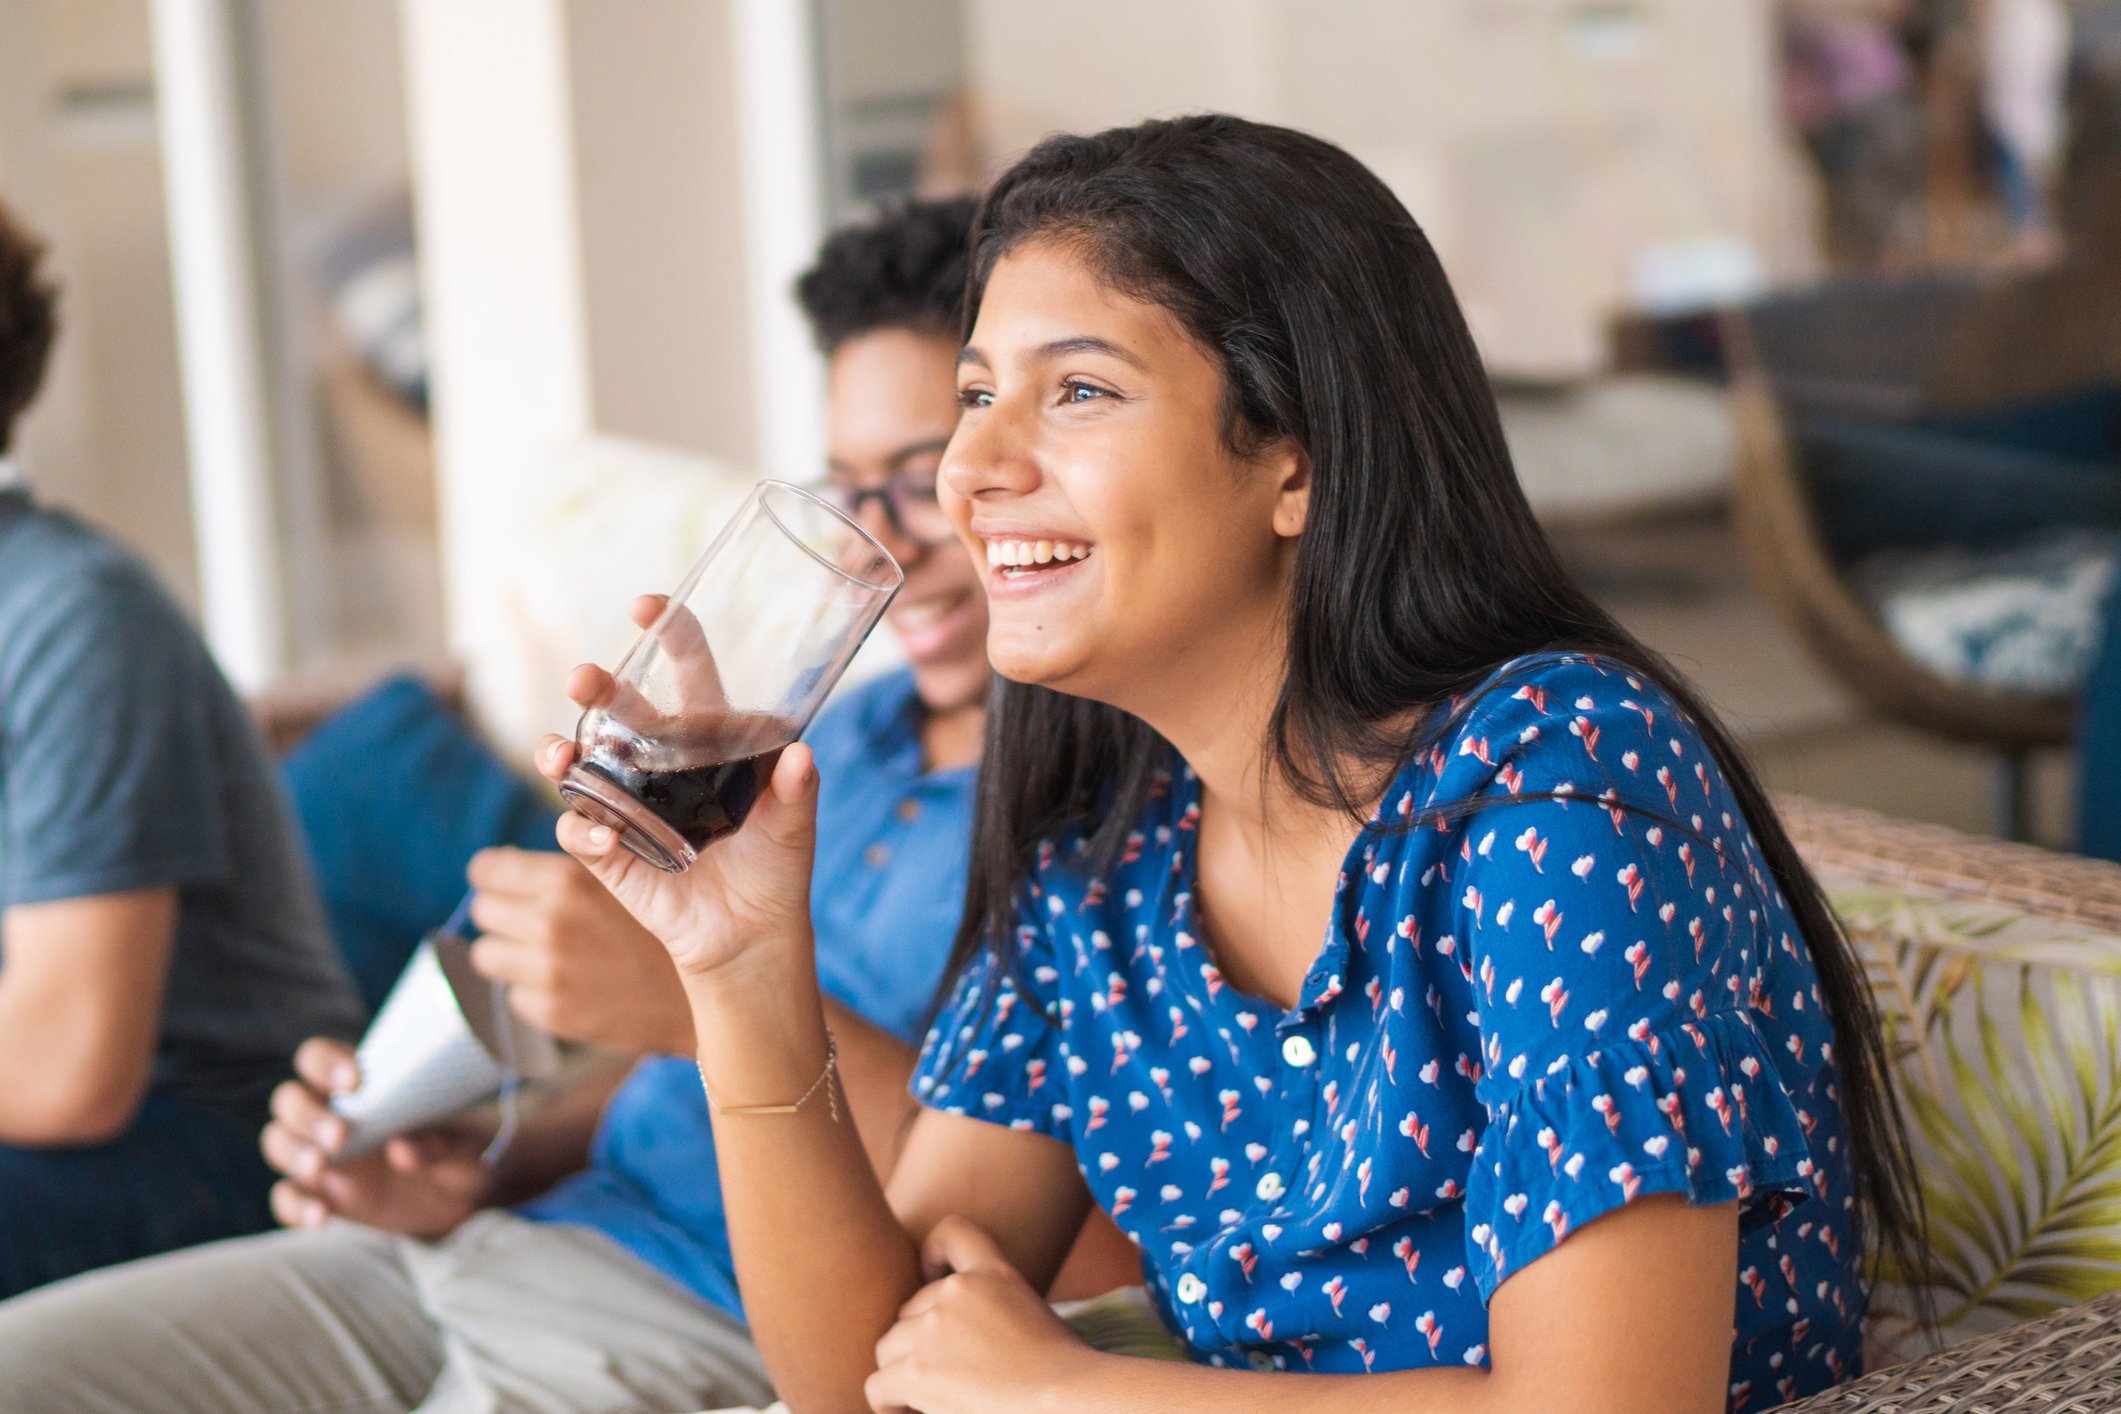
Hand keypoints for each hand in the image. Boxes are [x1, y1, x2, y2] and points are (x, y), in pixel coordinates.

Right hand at [259, 1038, 495, 1238]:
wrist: (474, 1189)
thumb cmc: (468, 1144)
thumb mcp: (464, 1140)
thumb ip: (439, 1142)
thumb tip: (402, 1148)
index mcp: (363, 1081)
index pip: (318, 1058)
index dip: (324, 1064)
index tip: (354, 1081)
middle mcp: (335, 1113)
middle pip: (289, 1101)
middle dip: (306, 1115)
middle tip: (340, 1136)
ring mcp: (327, 1156)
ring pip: (281, 1143)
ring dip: (292, 1154)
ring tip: (320, 1168)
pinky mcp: (328, 1196)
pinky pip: (291, 1198)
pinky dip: (295, 1206)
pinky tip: (320, 1217)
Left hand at [465, 847, 691, 1054]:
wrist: (704, 991)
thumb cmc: (666, 924)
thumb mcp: (624, 874)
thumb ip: (568, 864)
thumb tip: (505, 864)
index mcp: (563, 881)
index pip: (485, 870)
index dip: (497, 874)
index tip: (509, 882)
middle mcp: (548, 924)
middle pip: (482, 912)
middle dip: (503, 913)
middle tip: (534, 918)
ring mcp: (546, 972)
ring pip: (487, 956)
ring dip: (510, 952)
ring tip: (545, 952)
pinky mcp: (552, 1012)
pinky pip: (515, 994)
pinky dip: (533, 988)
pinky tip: (570, 981)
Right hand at [536, 603, 818, 979]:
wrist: (753, 938)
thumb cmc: (777, 869)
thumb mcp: (795, 827)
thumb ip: (798, 791)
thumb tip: (802, 754)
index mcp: (708, 742)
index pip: (687, 674)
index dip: (669, 634)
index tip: (649, 605)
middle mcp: (660, 765)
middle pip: (619, 710)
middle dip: (596, 687)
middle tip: (583, 678)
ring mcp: (630, 805)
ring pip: (580, 765)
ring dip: (561, 751)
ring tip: (560, 753)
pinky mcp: (612, 853)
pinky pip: (582, 833)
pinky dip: (586, 833)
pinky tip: (603, 837)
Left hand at [866, 1217, 1097, 1413]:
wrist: (1064, 1401)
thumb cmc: (1063, 1374)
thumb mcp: (1035, 1318)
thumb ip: (995, 1309)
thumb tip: (968, 1340)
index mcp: (993, 1274)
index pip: (952, 1232)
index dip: (931, 1253)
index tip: (929, 1278)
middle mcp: (957, 1292)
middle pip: (908, 1312)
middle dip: (919, 1344)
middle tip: (951, 1378)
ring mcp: (933, 1328)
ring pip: (888, 1349)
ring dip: (904, 1374)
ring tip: (937, 1399)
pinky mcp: (916, 1370)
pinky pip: (877, 1386)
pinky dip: (890, 1405)